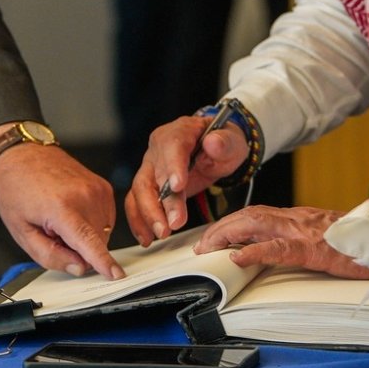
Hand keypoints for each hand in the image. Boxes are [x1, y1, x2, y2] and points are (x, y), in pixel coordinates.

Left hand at [0, 141, 124, 278]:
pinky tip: (74, 212)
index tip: (116, 275)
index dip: (102, 261)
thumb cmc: (18, 190)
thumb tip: (78, 267)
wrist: (23, 156)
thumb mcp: (22, 232)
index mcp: (61, 208)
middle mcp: (84, 196)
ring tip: (62, 220)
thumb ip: (50, 255)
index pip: (87, 240)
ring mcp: (97, 189)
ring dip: (87, 236)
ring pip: (103, 232)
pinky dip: (92, 223)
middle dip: (79, 249)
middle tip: (55, 233)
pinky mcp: (104, 186)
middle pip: (96, 241)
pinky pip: (106, 219)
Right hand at [125, 112, 247, 245]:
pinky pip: (136, 201)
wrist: (217, 150)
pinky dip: (140, 220)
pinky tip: (147, 236)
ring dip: (148, 214)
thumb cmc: (223, 144)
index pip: (173, 146)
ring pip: (140, 190)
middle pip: (154, 174)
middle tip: (174, 223)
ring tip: (161, 234)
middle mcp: (159, 148)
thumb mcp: (232, 141)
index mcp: (180, 131)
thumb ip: (225, 142)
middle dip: (162, 202)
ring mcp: (151, 166)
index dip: (173, 166)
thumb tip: (213, 142)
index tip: (178, 187)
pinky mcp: (149, 184)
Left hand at [194, 205, 368, 276]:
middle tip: (200, 246)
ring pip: (256, 224)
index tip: (213, 237)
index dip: (232, 222)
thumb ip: (312, 241)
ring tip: (208, 249)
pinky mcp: (313, 249)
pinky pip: (278, 248)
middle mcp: (298, 220)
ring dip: (227, 234)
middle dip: (221, 228)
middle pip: (250, 215)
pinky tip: (238, 258)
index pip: (259, 214)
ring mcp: (304, 232)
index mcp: (300, 219)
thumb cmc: (363, 243)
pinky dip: (255, 251)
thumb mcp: (331, 240)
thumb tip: (287, 250)